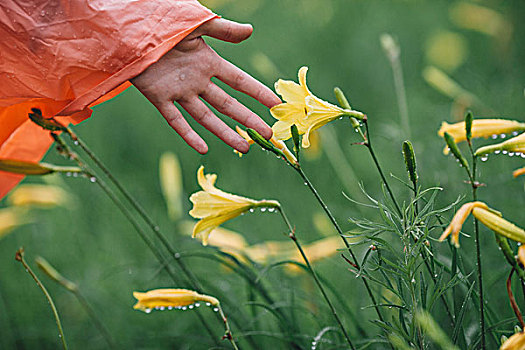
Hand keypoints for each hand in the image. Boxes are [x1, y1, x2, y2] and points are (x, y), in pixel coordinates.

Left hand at [131, 18, 279, 153]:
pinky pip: (176, 120)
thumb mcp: (198, 24)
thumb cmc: (165, 20)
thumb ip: (223, 30)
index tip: (275, 105)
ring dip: (225, 132)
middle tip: (268, 135)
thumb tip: (251, 31)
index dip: (257, 93)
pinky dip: (188, 134)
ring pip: (207, 117)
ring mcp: (179, 91)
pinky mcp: (159, 97)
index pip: (239, 81)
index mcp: (208, 62)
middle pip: (228, 104)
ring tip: (245, 147)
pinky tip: (203, 149)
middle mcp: (197, 80)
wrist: (130, 26)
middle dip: (248, 119)